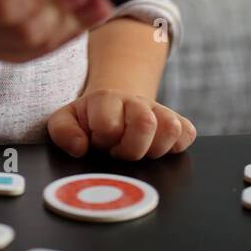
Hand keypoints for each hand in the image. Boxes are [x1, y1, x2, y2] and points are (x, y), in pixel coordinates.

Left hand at [47, 89, 196, 160]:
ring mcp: (159, 110)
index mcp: (106, 99)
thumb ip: (63, 132)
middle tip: (119, 151)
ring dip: (154, 148)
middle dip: (130, 148)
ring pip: (171, 127)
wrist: (114, 102)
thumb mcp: (66, 120)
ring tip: (138, 150)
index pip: (109, 125)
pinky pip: (188, 134)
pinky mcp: (178, 121)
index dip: (103, 140)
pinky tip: (155, 147)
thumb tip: (80, 148)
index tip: (99, 142)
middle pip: (145, 123)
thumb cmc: (90, 118)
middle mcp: (136, 101)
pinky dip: (175, 146)